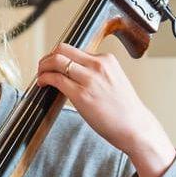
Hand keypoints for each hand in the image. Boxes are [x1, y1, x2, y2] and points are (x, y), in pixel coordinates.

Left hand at [35, 43, 175, 176]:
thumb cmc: (125, 110)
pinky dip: (44, 79)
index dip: (60, 57)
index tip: (53, 65)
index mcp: (107, 60)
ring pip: (56, 61)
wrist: (135, 127)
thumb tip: (74, 75)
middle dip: (48, 58)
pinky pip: (56, 79)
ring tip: (40, 76)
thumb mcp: (114, 81)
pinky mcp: (81, 94)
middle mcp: (98, 65)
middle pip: (62, 49)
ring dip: (43, 67)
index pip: (74, 50)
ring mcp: (89, 79)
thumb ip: (96, 74)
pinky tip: (42, 84)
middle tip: (42, 68)